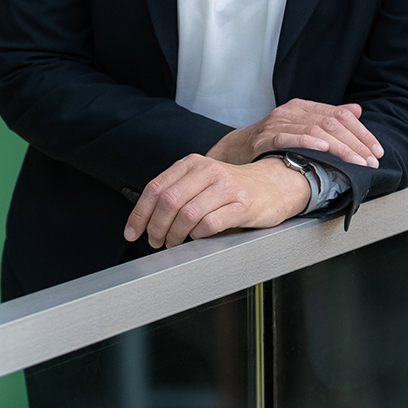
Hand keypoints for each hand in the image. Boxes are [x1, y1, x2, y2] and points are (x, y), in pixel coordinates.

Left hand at [123, 155, 310, 248]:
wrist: (274, 185)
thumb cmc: (233, 188)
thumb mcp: (202, 182)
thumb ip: (177, 192)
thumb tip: (145, 220)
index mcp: (192, 164)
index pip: (156, 188)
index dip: (139, 214)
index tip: (133, 232)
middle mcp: (208, 170)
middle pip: (168, 202)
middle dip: (156, 228)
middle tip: (156, 241)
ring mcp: (226, 186)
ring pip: (186, 215)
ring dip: (175, 236)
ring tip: (175, 243)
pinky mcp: (241, 204)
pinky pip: (209, 224)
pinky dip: (198, 236)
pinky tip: (198, 238)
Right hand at [206, 99, 382, 168]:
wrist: (234, 151)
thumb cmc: (270, 142)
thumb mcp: (300, 127)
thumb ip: (327, 118)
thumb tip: (357, 111)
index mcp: (302, 107)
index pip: (340, 115)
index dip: (362, 133)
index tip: (376, 151)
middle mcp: (291, 112)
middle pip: (332, 123)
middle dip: (356, 144)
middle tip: (370, 162)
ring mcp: (277, 124)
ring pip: (316, 130)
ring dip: (340, 148)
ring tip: (356, 162)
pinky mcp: (264, 139)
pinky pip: (289, 138)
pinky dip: (308, 142)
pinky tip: (323, 150)